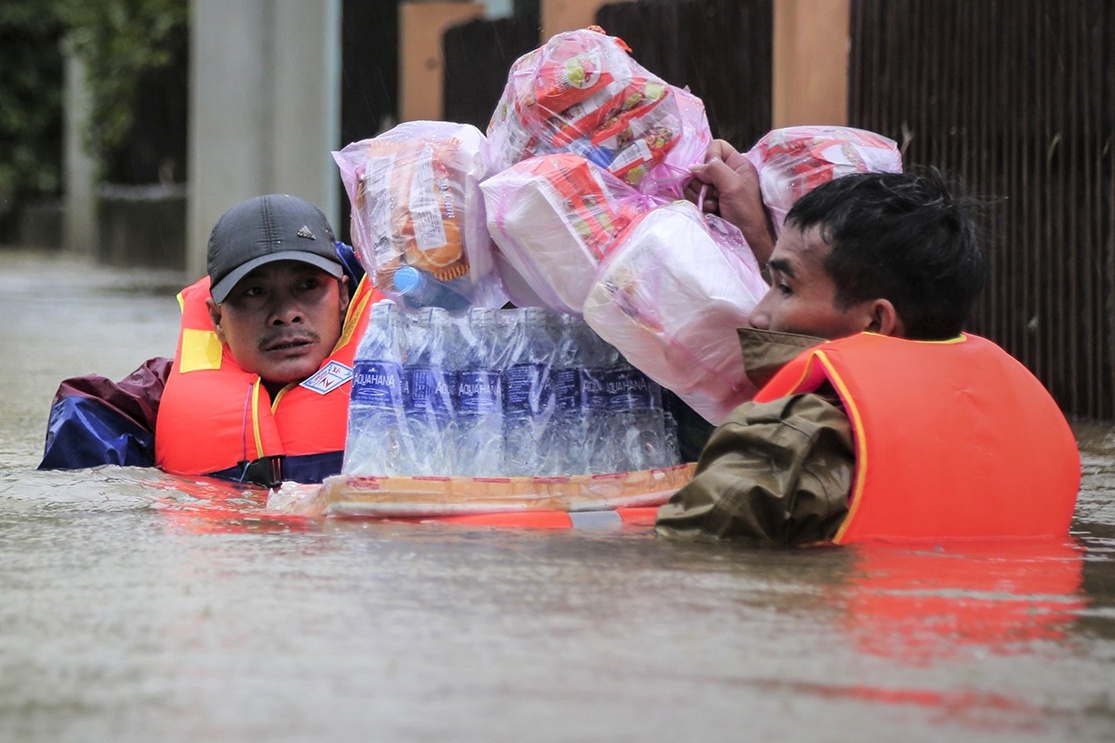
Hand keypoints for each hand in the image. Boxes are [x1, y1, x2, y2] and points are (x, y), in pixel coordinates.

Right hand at [686, 139, 775, 264]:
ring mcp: (716, 189)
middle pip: (701, 167)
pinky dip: (701, 204)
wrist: (747, 240)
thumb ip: (714, 169)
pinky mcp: (708, 202)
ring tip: (716, 206)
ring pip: (694, 183)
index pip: (716, 146)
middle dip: (705, 182)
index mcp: (737, 164)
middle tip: (717, 195)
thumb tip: (694, 168)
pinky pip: (694, 197)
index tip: (713, 173)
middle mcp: (725, 174)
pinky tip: (712, 211)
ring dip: (702, 196)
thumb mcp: (734, 185)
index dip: (711, 157)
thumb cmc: (746, 211)